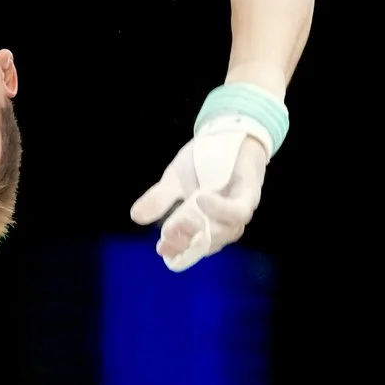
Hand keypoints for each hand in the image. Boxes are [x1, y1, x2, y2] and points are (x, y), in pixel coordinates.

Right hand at [130, 113, 271, 270]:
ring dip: (202, 228)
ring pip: (224, 232)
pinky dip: (220, 209)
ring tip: (180, 220)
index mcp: (206, 224)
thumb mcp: (175, 180)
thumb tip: (135, 216)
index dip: (178, 251)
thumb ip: (159, 199)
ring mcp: (238, 211)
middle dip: (186, 242)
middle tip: (166, 238)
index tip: (161, 249)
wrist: (228, 133)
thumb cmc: (203, 162)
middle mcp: (224, 223)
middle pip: (208, 242)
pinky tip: (201, 199)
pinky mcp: (249, 195)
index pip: (193, 247)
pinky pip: (238, 211)